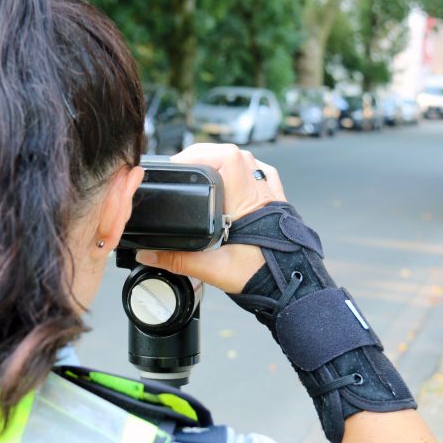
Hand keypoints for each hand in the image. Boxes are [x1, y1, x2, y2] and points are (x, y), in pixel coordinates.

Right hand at [135, 143, 285, 292]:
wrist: (293, 287)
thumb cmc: (264, 276)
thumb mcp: (215, 269)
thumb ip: (179, 260)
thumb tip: (150, 253)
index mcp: (247, 200)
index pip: (227, 158)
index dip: (201, 154)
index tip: (180, 164)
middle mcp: (261, 191)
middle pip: (232, 154)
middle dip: (204, 156)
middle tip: (184, 169)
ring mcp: (270, 193)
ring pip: (246, 161)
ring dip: (223, 162)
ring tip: (201, 173)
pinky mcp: (274, 200)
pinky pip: (256, 173)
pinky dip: (240, 172)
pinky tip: (228, 183)